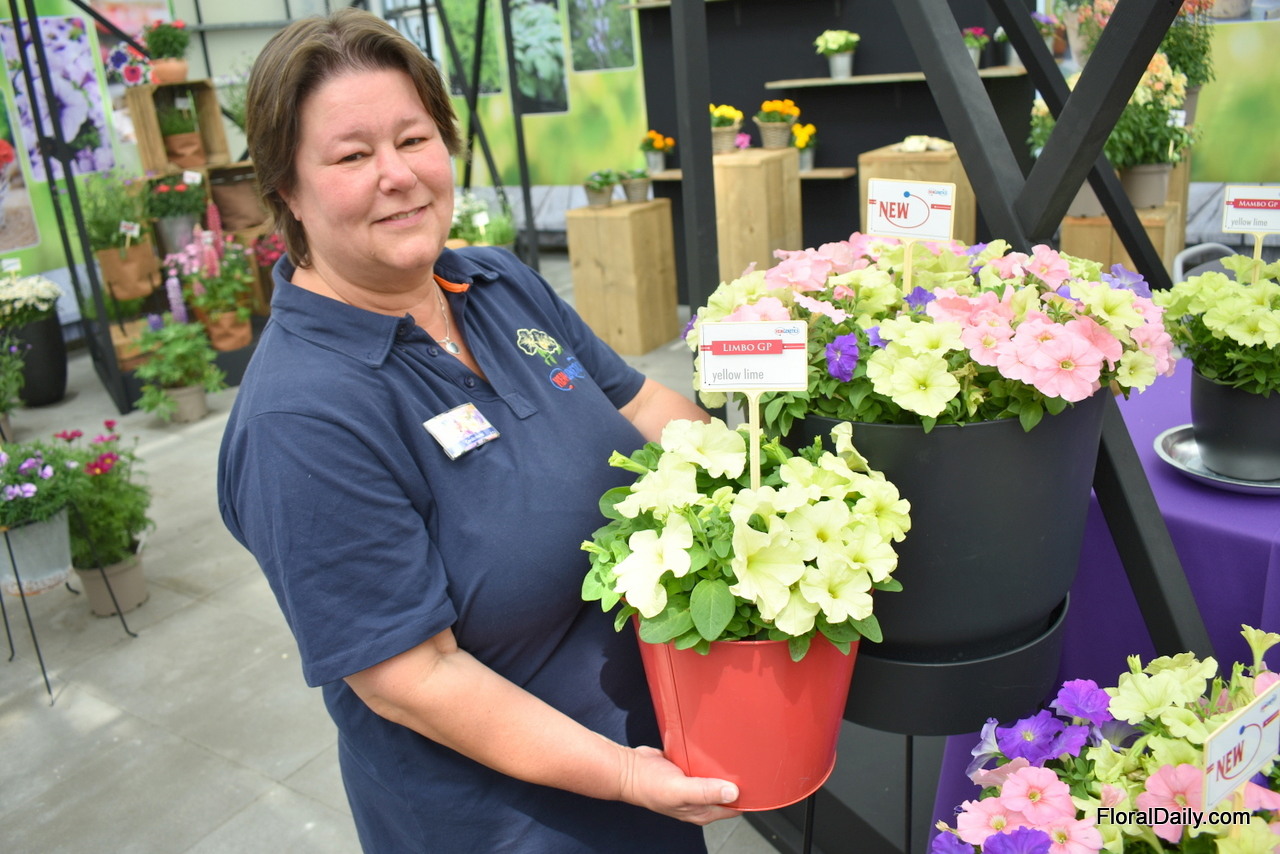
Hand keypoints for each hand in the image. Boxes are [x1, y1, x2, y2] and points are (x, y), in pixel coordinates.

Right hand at [617, 745, 741, 824]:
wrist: (629, 769)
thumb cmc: (649, 785)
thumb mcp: (679, 790)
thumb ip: (705, 791)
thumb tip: (732, 793)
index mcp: (702, 811)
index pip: (735, 807)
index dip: (748, 797)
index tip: (759, 782)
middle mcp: (701, 800)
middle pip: (729, 791)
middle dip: (739, 780)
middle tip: (749, 761)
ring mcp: (694, 785)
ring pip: (718, 777)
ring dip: (725, 767)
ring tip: (735, 752)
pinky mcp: (688, 770)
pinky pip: (706, 765)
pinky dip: (711, 759)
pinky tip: (715, 748)